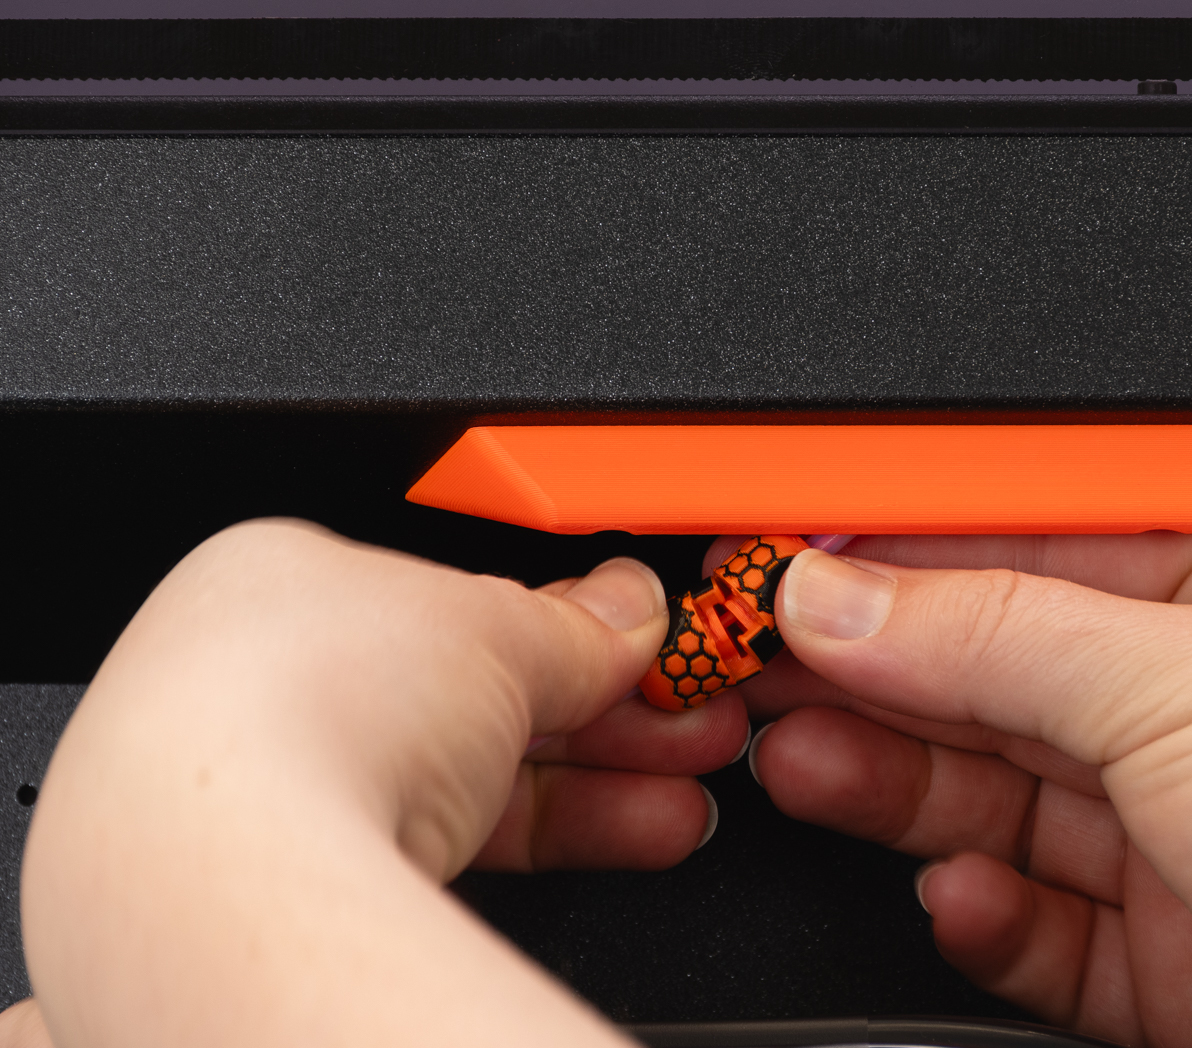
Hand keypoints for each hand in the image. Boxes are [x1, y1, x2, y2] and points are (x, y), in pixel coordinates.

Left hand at [18, 520, 747, 1047]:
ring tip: (690, 789)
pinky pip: (452, 846)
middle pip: (472, 696)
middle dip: (605, 711)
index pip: (456, 605)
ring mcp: (273, 795)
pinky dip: (554, 839)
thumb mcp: (491, 626)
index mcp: (283, 582)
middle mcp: (261, 686)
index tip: (646, 648)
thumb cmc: (299, 702)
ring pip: (469, 778)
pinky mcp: (300, 887)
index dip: (568, 626)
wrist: (220, 866)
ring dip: (602, 781)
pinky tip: (637, 830)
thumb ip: (576, 624)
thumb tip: (631, 613)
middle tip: (693, 721)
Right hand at [732, 533, 1191, 1046]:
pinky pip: (1038, 925)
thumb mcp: (1183, 680)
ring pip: (998, 798)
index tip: (792, 556)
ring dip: (895, 782)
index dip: (903, 552)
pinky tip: (955, 894)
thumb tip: (843, 595)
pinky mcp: (1172, 968)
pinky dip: (983, 910)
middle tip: (757, 663)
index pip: (1029, 551)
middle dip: (874, 667)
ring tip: (798, 760)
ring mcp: (1188, 847)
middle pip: (997, 675)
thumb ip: (990, 634)